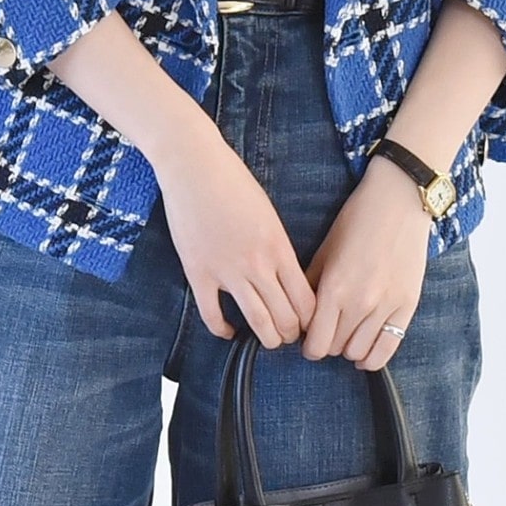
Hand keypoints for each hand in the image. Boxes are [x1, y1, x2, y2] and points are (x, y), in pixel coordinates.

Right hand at [154, 133, 316, 348]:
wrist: (195, 166)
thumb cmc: (233, 181)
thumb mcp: (269, 214)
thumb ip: (278, 247)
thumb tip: (285, 276)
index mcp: (279, 248)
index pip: (306, 301)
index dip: (310, 320)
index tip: (307, 322)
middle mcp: (257, 264)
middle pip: (286, 318)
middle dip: (291, 333)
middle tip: (288, 334)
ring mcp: (227, 271)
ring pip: (257, 323)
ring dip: (266, 338)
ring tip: (267, 338)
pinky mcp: (198, 272)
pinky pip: (212, 315)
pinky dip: (222, 330)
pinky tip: (228, 331)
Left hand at [300, 155, 432, 369]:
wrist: (399, 202)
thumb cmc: (358, 219)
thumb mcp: (325, 249)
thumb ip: (311, 285)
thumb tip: (301, 314)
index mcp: (335, 287)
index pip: (316, 342)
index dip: (308, 345)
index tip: (307, 338)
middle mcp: (361, 302)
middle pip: (335, 348)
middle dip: (326, 343)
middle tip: (325, 330)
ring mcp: (387, 306)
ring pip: (360, 352)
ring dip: (348, 348)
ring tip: (345, 334)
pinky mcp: (408, 307)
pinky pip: (388, 349)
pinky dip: (372, 357)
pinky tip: (364, 352)